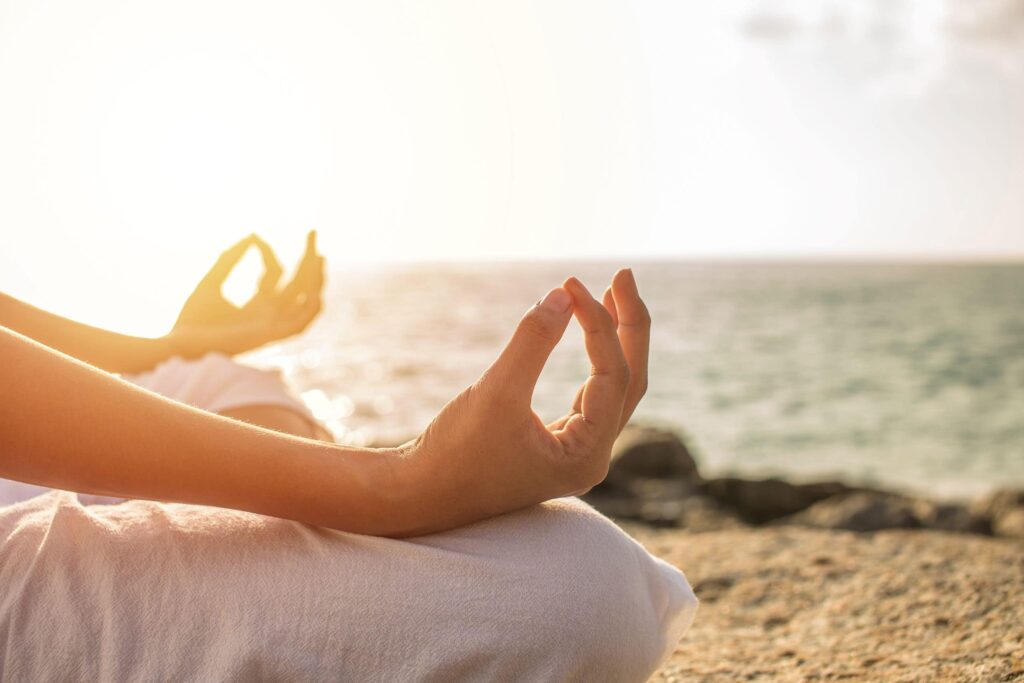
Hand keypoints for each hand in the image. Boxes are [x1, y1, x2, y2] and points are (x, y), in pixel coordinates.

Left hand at [168, 231, 324, 357]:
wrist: (180, 344)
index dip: (269, 253)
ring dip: (316, 279)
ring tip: (319, 254)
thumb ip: (230, 259)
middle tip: (312, 233)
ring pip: (306, 303)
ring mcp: (273, 326)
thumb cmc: (191, 319)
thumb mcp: (213, 281)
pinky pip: (301, 323)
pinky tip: (313, 286)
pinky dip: (311, 307)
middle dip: (307, 259)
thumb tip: (253, 234)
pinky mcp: (271, 336)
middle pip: (298, 285)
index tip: (256, 238)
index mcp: (256, 306)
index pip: (275, 275)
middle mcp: (270, 316)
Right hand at [398, 269, 649, 533]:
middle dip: (628, 326)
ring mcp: (576, 451)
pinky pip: (590, 395)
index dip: (599, 324)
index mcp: (587, 455)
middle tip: (624, 274)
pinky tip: (589, 331)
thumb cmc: (454, 452)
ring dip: (615, 340)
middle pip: (630, 381)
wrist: (418, 494)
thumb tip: (563, 296)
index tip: (571, 284)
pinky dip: (593, 360)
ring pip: (613, 388)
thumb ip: (531, 343)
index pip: (613, 377)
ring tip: (610, 293)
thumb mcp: (495, 393)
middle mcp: (591, 456)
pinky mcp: (556, 443)